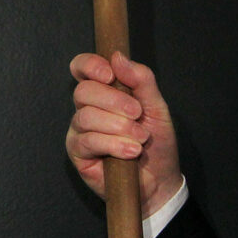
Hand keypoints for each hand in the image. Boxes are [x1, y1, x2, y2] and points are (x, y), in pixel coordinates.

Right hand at [66, 52, 180, 215]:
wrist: (160, 180)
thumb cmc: (157, 143)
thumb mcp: (157, 107)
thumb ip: (141, 80)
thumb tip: (118, 56)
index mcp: (104, 91)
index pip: (83, 68)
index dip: (90, 65)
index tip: (109, 74)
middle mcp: (87, 108)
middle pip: (84, 91)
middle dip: (114, 101)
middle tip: (137, 114)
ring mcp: (79, 131)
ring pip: (86, 116)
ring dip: (118, 126)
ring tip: (139, 139)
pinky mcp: (78, 154)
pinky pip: (88, 141)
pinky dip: (113, 144)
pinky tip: (130, 152)